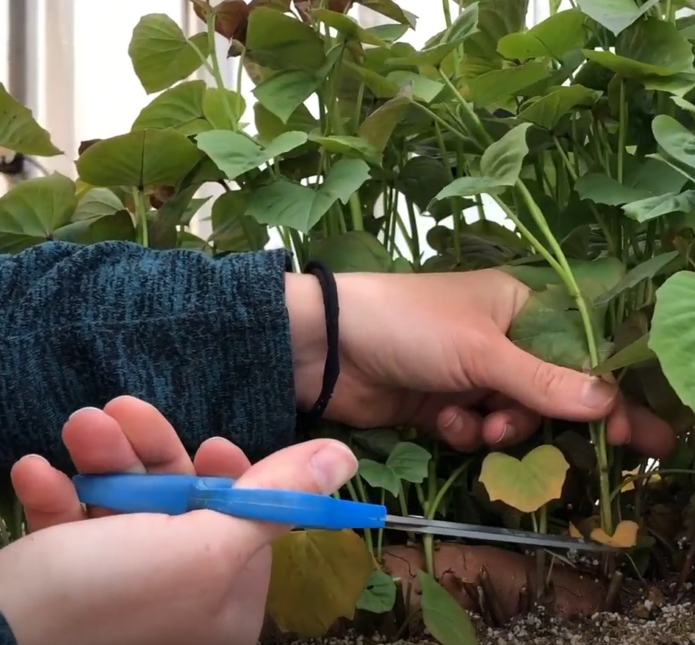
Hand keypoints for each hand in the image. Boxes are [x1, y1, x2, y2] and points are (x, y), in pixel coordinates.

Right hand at [0, 396, 356, 644]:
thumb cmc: (108, 595)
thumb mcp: (207, 543)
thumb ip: (276, 498)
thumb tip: (342, 459)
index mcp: (222, 601)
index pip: (247, 525)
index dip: (232, 478)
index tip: (213, 444)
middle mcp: (177, 599)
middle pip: (181, 507)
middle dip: (149, 452)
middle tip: (120, 411)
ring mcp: (118, 592)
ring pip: (122, 505)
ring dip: (100, 458)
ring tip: (80, 426)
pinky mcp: (63, 581)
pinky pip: (69, 527)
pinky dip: (54, 494)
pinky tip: (35, 473)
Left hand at [288, 270, 673, 457]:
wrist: (326, 346)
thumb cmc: (412, 326)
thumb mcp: (483, 352)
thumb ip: (545, 383)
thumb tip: (611, 403)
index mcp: (522, 305)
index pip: (584, 349)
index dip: (613, 390)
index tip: (644, 432)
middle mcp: (504, 338)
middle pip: (555, 389)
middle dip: (556, 418)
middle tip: (605, 453)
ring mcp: (474, 372)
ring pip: (517, 416)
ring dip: (502, 427)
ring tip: (477, 422)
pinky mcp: (446, 402)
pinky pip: (479, 428)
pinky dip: (466, 430)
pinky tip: (442, 419)